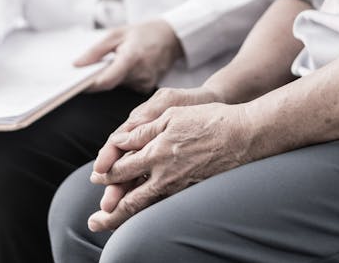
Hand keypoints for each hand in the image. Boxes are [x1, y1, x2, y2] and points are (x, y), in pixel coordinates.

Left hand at [75, 20, 183, 92]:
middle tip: (97, 65)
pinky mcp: (147, 88)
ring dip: (112, 76)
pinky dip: (122, 79)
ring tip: (118, 60)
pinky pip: (127, 86)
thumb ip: (95, 51)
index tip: (77, 84)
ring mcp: (146, 83)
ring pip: (118, 86)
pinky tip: (128, 67)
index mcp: (132, 57)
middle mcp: (140, 73)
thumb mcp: (117, 34)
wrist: (171, 37)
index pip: (106, 80)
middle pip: (110, 84)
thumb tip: (77, 65)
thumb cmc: (144, 33)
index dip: (90, 84)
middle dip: (99, 77)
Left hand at [92, 86, 222, 215]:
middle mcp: (165, 175)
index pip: (122, 168)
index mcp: (156, 152)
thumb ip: (142, 131)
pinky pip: (164, 206)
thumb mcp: (171, 114)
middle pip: (130, 199)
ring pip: (146, 207)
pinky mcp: (192, 192)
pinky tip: (143, 215)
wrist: (244, 135)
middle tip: (94, 221)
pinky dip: (149, 213)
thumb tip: (118, 140)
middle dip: (110, 211)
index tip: (96, 176)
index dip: (106, 173)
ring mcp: (179, 186)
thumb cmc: (208, 119)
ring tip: (110, 225)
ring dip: (125, 218)